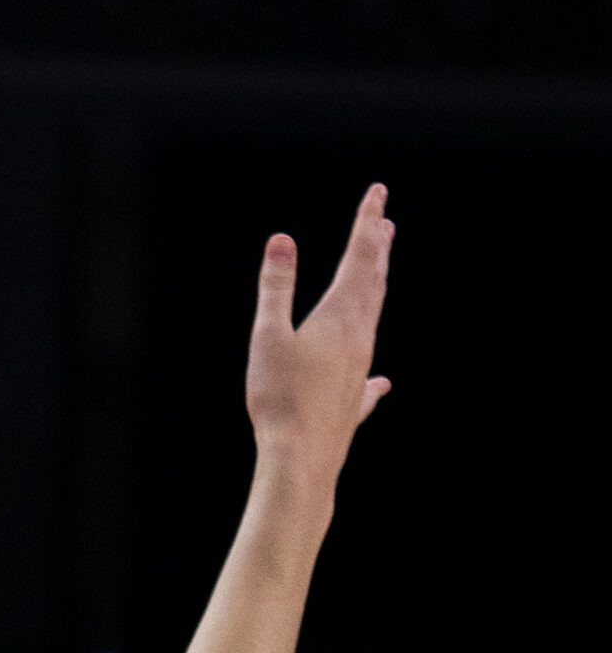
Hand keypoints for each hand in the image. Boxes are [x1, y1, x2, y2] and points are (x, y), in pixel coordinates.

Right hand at [246, 183, 393, 484]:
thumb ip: (276, 288)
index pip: (360, 256)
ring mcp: (360, 371)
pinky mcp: (354, 403)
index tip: (378, 193)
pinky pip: (367, 378)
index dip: (366, 221)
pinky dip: (373, 371)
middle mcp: (360, 338)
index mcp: (340, 316)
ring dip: (376, 293)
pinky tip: (382, 383)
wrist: (301, 459)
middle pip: (374, 284)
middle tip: (384, 224)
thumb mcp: (269, 336)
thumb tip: (282, 241)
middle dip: (377, 251)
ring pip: (374, 321)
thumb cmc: (280, 398)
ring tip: (378, 279)